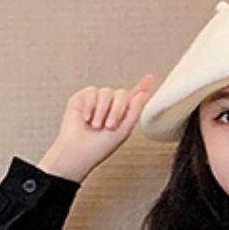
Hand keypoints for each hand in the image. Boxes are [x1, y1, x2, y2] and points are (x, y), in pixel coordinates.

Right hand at [39, 73, 156, 181]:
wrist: (78, 151)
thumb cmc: (99, 147)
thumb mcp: (124, 130)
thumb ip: (135, 110)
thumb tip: (144, 93)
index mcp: (122, 114)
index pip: (134, 97)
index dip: (142, 87)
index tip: (150, 78)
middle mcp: (111, 106)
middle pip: (122, 94)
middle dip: (117, 110)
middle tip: (109, 126)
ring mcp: (97, 100)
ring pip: (106, 92)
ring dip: (102, 111)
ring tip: (96, 126)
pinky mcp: (83, 98)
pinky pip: (92, 92)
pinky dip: (90, 107)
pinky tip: (86, 119)